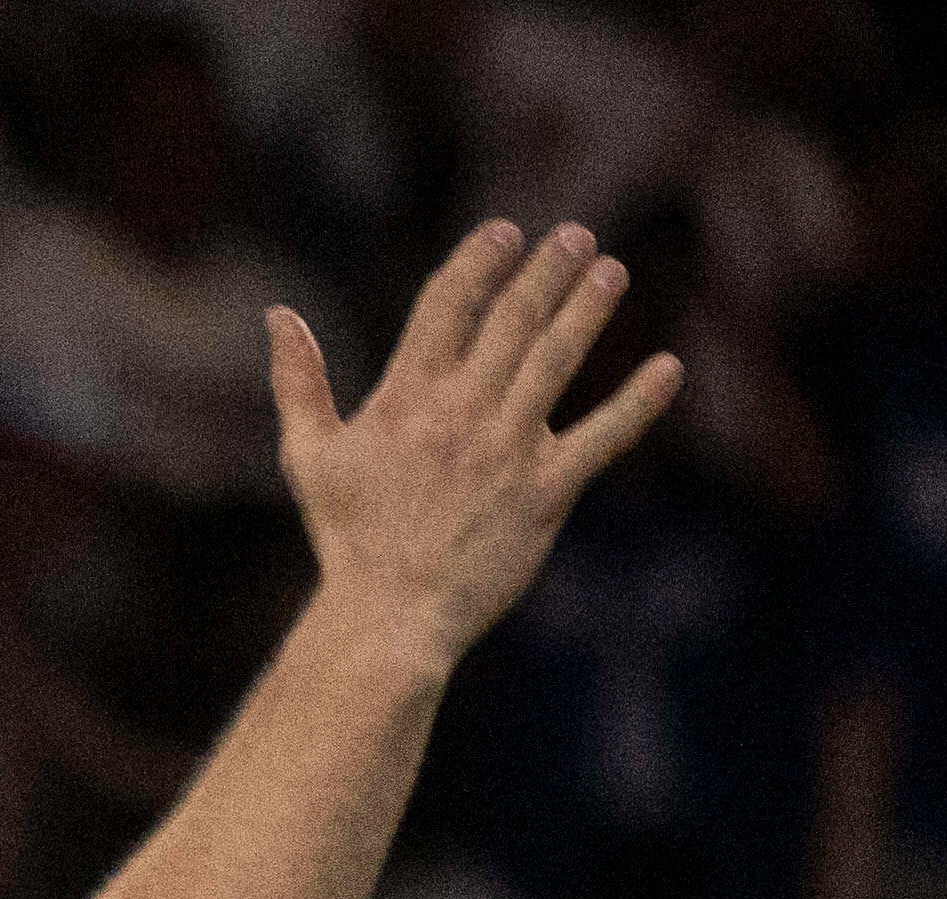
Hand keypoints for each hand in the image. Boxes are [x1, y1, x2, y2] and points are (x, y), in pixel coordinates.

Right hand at [274, 224, 684, 681]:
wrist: (387, 618)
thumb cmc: (345, 538)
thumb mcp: (307, 454)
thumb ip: (298, 381)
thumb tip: (278, 316)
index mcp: (406, 398)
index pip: (449, 304)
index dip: (480, 261)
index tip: (507, 233)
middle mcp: (463, 412)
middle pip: (513, 319)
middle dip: (547, 270)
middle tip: (575, 236)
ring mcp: (509, 450)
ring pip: (558, 360)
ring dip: (588, 309)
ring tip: (611, 272)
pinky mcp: (547, 491)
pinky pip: (604, 437)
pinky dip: (640, 402)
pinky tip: (668, 369)